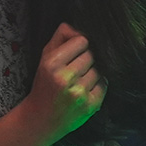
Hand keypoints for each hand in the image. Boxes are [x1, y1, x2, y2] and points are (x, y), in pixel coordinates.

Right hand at [20, 23, 105, 145]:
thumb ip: (61, 38)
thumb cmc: (44, 85)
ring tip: (80, 81)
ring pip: (99, 70)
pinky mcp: (90, 106)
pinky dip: (98, 86)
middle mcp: (65, 79)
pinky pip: (104, 85)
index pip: (82, 41)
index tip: (74, 54)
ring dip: (92, 74)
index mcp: (52, 64)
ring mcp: (79, 94)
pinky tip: (86, 90)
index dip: (80, 46)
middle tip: (77, 69)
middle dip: (86, 60)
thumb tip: (77, 26)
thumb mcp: (45, 58)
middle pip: (92, 56)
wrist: (41, 119)